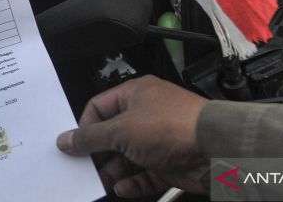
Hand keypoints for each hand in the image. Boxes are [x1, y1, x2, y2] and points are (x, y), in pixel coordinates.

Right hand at [57, 76, 208, 197]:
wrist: (215, 149)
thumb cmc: (173, 126)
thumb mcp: (121, 130)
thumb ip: (91, 138)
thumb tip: (67, 140)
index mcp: (135, 94)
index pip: (100, 107)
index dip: (85, 126)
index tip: (75, 145)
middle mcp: (148, 114)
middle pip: (114, 135)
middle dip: (100, 153)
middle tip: (85, 167)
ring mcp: (160, 140)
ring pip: (129, 157)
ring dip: (115, 171)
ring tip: (102, 181)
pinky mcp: (170, 162)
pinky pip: (145, 173)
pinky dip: (133, 182)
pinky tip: (123, 188)